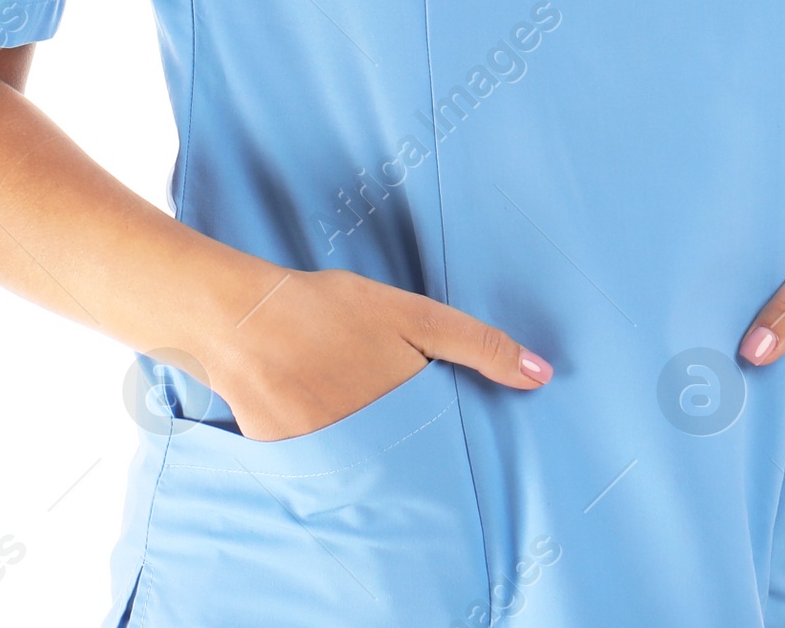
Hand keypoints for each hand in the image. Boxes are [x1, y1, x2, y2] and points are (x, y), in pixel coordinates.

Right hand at [196, 263, 552, 440]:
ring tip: (346, 406)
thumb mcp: (413, 316)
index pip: (447, 448)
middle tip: (381, 403)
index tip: (447, 430)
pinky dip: (329, 455)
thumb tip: (543, 376)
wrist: (242, 321)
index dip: (450, 439)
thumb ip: (478, 345)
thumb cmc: (329, 310)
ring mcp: (332, 465)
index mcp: (408, 417)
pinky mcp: (293, 471)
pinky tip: (312, 413)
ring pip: (370, 471)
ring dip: (371, 452)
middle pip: (409, 463)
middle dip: (409, 447)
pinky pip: (326, 473)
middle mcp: (375, 452)